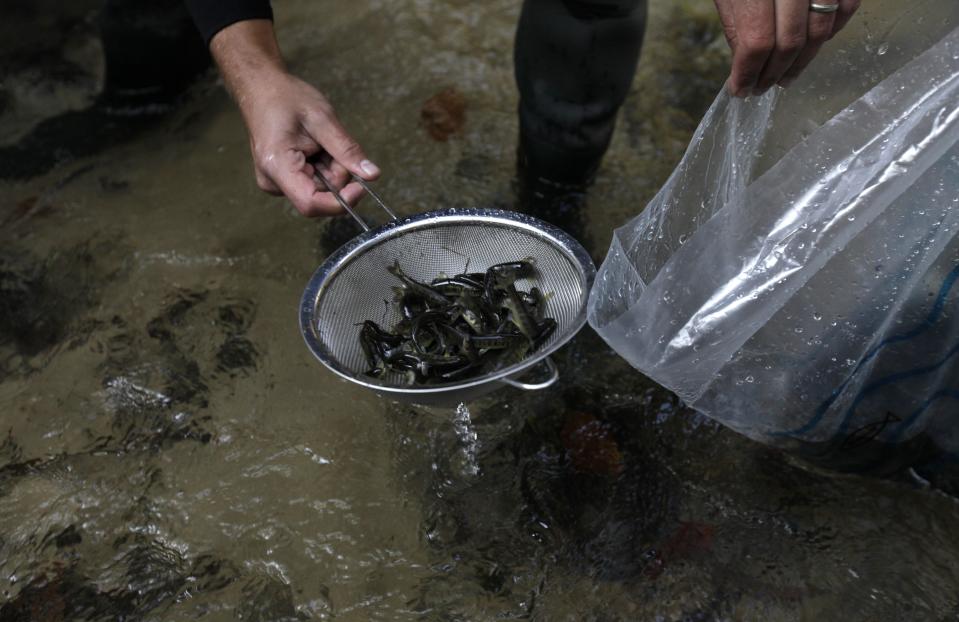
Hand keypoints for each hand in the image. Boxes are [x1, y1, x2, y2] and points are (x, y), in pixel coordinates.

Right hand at [210, 20, 379, 215]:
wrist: (261, 88)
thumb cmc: (285, 97)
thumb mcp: (322, 119)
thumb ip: (347, 150)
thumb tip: (372, 175)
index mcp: (277, 166)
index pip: (311, 204)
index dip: (340, 201)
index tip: (360, 187)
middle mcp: (273, 181)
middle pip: (320, 195)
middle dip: (337, 173)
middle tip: (332, 143)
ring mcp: (277, 182)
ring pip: (320, 189)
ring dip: (330, 167)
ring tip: (319, 140)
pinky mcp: (282, 180)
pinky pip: (313, 182)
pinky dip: (322, 166)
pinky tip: (313, 146)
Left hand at [713, 0, 859, 96]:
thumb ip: (735, 20)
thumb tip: (743, 62)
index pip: (756, 41)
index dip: (748, 72)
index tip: (741, 89)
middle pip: (790, 40)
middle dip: (775, 72)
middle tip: (763, 88)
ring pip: (821, 29)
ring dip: (804, 61)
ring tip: (785, 76)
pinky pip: (846, 6)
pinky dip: (831, 31)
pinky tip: (813, 45)